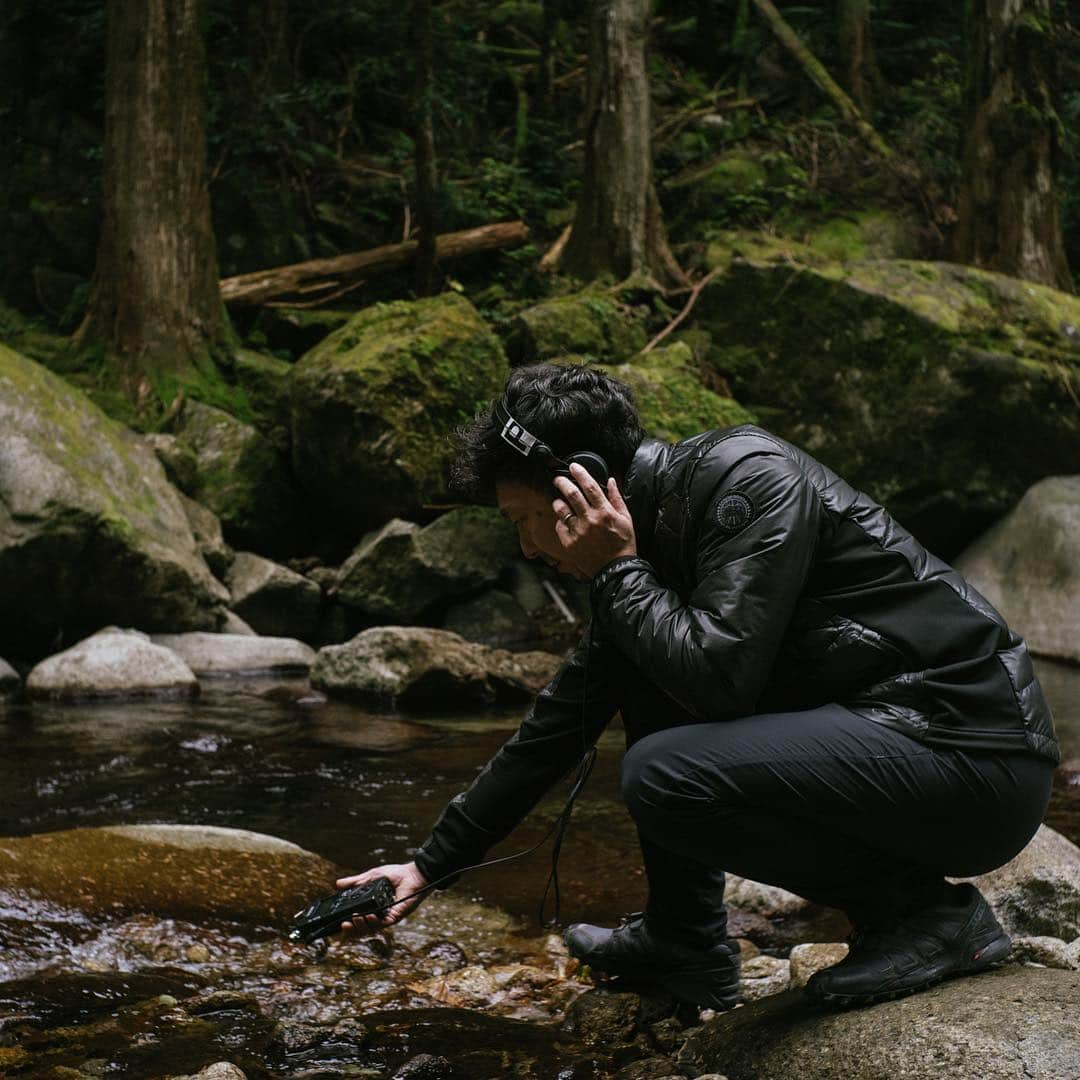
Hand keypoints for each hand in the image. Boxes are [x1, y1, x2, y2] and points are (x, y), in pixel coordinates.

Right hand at [335, 861, 428, 936]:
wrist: (413, 874)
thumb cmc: (395, 875)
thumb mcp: (371, 876)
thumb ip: (355, 882)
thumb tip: (337, 884)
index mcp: (372, 906)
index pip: (358, 919)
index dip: (349, 924)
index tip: (339, 923)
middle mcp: (378, 914)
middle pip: (362, 928)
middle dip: (352, 929)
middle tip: (344, 925)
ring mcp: (387, 917)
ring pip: (371, 928)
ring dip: (361, 925)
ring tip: (354, 919)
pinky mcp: (395, 916)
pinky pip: (383, 923)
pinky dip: (374, 921)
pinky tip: (368, 916)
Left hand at [552, 463, 636, 578]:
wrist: (615, 569)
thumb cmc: (623, 544)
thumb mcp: (626, 519)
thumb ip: (617, 498)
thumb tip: (611, 481)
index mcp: (605, 512)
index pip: (590, 486)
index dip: (580, 473)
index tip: (574, 467)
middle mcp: (590, 520)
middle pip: (572, 494)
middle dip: (563, 482)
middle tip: (559, 479)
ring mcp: (578, 532)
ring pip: (562, 509)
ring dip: (558, 501)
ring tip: (559, 500)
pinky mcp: (570, 543)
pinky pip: (559, 526)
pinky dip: (560, 520)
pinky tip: (563, 519)